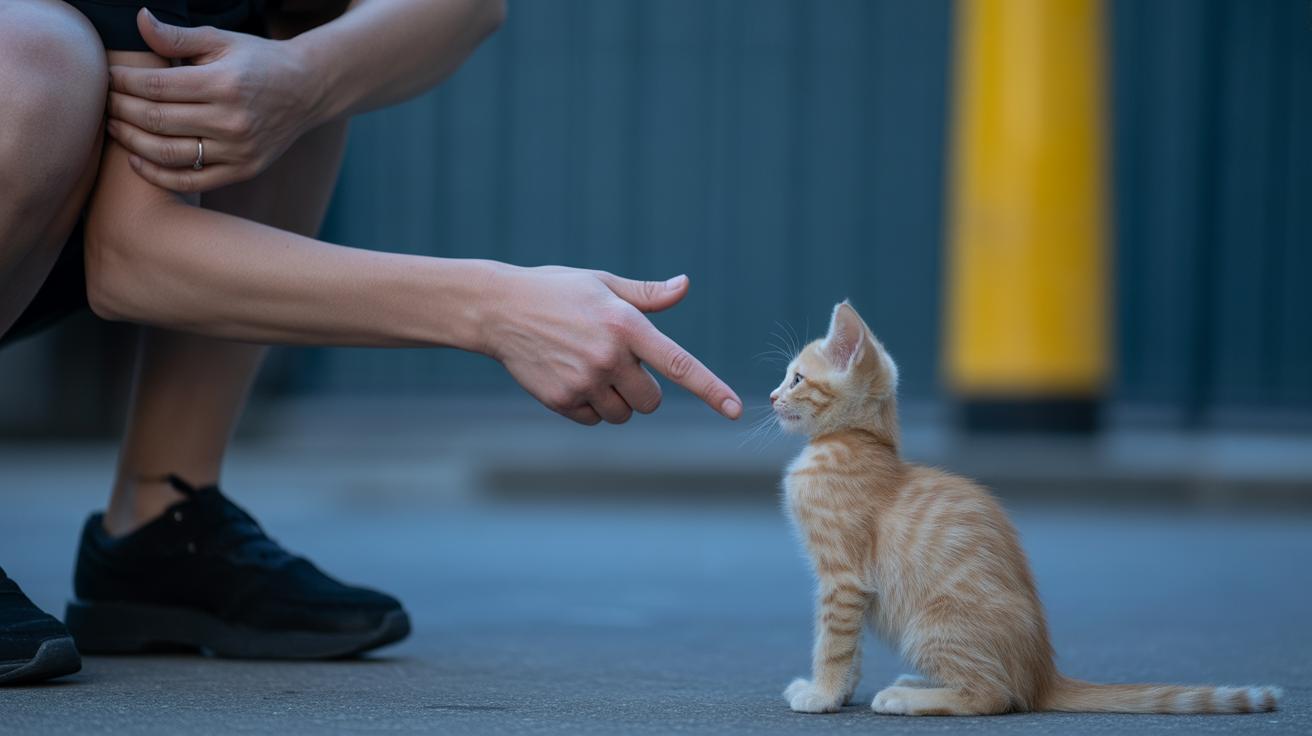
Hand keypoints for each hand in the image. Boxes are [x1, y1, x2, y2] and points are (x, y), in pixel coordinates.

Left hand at [105, 9, 321, 191]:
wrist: (307, 90)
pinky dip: (159, 176)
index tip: (106, 77)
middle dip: (120, 110)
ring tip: (114, 127)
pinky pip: (192, 181)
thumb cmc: (258, 62)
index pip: (156, 86)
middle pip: (156, 119)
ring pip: (168, 153)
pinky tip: (137, 162)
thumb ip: (177, 35)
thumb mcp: (222, 40)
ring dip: (131, 142)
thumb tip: (138, 21)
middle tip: (102, 102)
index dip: (122, 83)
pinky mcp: (243, 170)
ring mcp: (238, 150)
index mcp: (223, 83)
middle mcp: (231, 120)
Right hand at [481, 266, 741, 424]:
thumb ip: (647, 295)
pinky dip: (589, 408)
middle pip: (650, 400)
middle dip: (641, 388)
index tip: (736, 411)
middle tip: (616, 363)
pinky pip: (594, 419)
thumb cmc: (557, 292)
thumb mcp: (603, 284)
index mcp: (626, 325)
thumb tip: (684, 286)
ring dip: (616, 400)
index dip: (711, 390)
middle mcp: (609, 356)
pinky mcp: (561, 399)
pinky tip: (569, 378)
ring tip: (589, 367)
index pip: (679, 364)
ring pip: (624, 414)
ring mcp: (584, 381)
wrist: (498, 309)